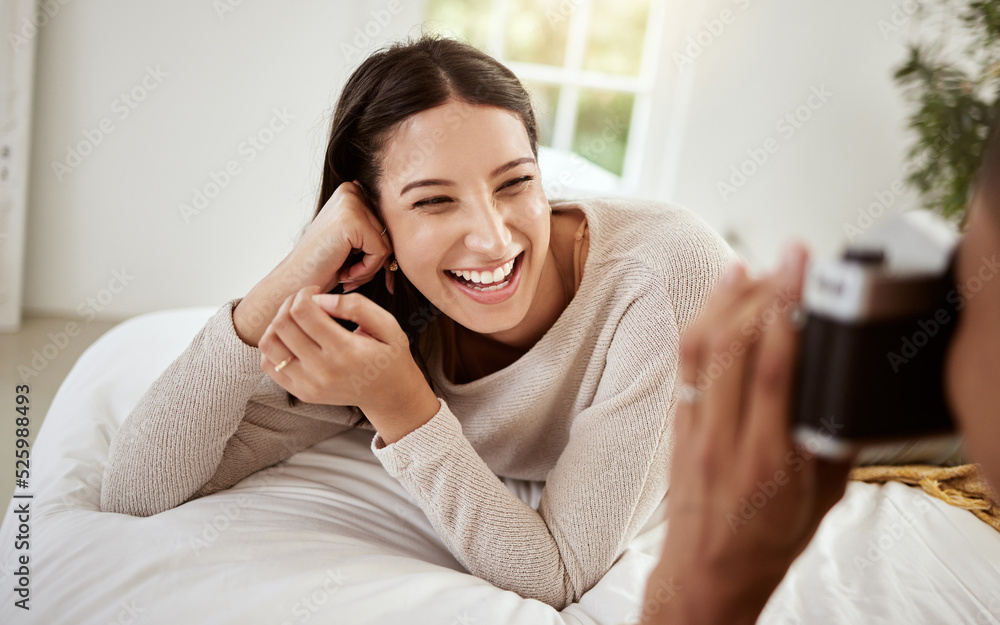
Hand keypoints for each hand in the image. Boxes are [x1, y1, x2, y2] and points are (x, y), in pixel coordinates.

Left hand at [259, 286, 439, 442]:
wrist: (390, 395)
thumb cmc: (389, 356)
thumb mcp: (387, 325)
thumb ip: (356, 306)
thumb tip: (320, 299)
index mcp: (345, 351)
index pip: (303, 312)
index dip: (305, 293)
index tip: (316, 292)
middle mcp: (323, 371)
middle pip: (282, 324)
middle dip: (290, 303)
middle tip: (306, 302)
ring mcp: (308, 385)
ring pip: (269, 344)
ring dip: (277, 324)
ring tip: (296, 320)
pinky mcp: (300, 392)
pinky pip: (268, 364)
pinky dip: (274, 346)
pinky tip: (293, 339)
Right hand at [285, 180, 392, 292]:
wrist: (294, 283)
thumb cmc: (322, 266)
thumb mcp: (352, 240)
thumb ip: (374, 228)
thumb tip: (411, 222)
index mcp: (352, 190)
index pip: (387, 223)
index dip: (378, 251)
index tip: (359, 269)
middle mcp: (351, 191)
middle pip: (389, 232)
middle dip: (373, 262)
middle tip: (348, 275)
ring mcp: (351, 204)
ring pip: (388, 244)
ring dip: (369, 268)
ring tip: (345, 274)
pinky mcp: (353, 221)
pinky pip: (381, 252)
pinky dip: (366, 270)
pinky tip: (344, 274)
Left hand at [639, 244, 853, 624]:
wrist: (706, 573)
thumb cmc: (765, 540)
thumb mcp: (822, 501)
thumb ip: (833, 444)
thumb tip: (843, 384)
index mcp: (770, 461)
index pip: (774, 373)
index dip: (786, 314)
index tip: (801, 273)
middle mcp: (726, 440)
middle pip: (735, 349)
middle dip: (762, 292)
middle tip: (788, 259)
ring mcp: (694, 430)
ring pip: (702, 350)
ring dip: (728, 300)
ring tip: (755, 269)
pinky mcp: (676, 425)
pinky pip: (685, 364)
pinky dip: (702, 323)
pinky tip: (720, 297)